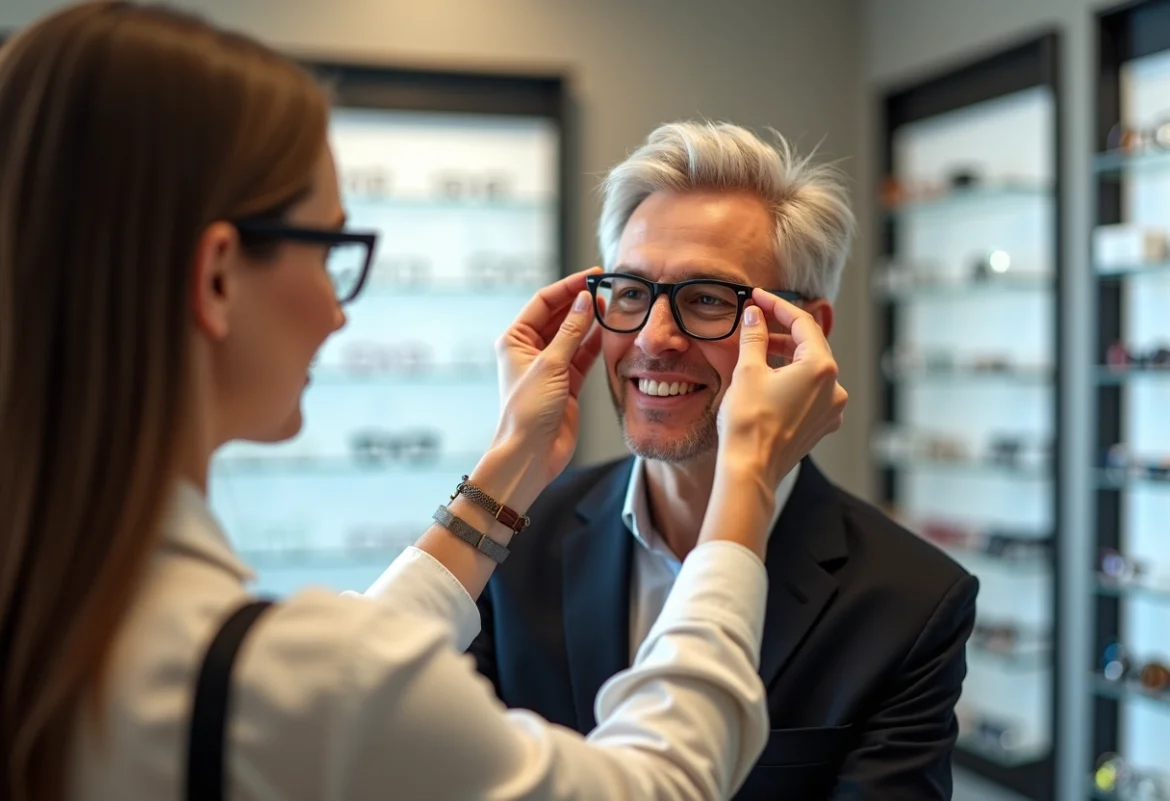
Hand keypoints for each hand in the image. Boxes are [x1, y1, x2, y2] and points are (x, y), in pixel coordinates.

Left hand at [491, 267, 603, 491]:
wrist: (531, 454)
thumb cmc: (528, 411)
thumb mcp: (551, 365)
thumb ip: (571, 332)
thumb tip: (585, 300)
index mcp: (515, 340)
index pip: (543, 302)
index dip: (568, 286)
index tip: (591, 275)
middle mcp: (531, 350)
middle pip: (559, 315)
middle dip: (580, 301)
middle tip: (606, 287)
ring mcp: (550, 366)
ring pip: (573, 335)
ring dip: (590, 320)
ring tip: (611, 305)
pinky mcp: (567, 383)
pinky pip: (583, 355)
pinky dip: (595, 343)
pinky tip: (609, 330)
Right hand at [716, 290, 847, 490]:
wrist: (751, 470)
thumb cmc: (749, 422)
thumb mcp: (748, 371)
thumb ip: (755, 336)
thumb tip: (755, 315)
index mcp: (821, 368)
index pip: (803, 323)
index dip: (779, 306)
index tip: (759, 297)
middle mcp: (835, 387)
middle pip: (810, 345)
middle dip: (783, 330)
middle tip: (758, 318)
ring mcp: (832, 408)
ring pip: (811, 369)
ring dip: (787, 355)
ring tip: (760, 349)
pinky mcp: (822, 424)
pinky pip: (811, 391)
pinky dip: (793, 379)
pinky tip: (771, 378)